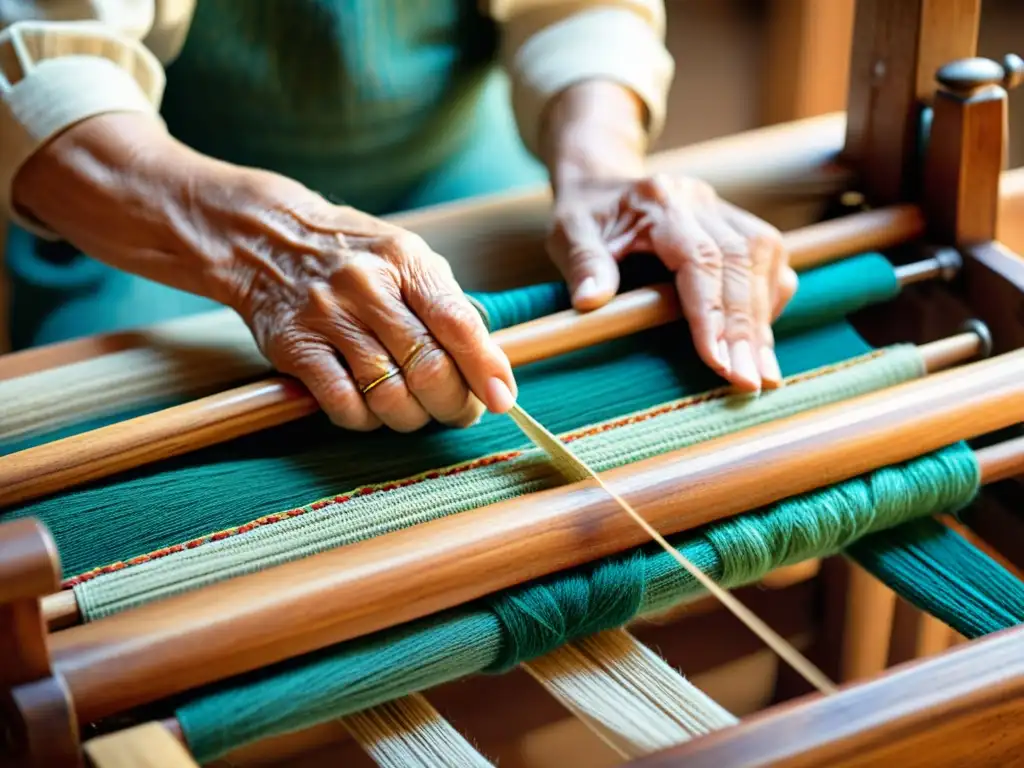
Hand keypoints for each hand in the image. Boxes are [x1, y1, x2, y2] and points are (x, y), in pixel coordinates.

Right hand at [224, 196, 517, 431]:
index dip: (486, 367)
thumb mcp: (406, 259)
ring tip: (415, 410)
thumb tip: (491, 369)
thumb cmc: (354, 257)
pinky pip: (343, 405)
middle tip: (458, 411)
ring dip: (412, 417)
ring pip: (388, 394)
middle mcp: (368, 287)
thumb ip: (446, 306)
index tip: (504, 399)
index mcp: (406, 261)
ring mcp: (328, 317)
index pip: (457, 322)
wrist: (266, 237)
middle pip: (428, 367)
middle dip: (452, 403)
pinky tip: (371, 409)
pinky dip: (367, 420)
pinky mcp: (295, 347)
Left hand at [541, 82, 797, 391]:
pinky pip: (770, 260)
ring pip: (764, 258)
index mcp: (660, 203)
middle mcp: (700, 201)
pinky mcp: (738, 225)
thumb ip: (583, 265)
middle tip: (750, 383)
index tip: (720, 363)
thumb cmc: (585, 215)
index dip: (713, 313)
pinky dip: (768, 301)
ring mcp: (724, 210)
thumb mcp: (569, 234)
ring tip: (761, 373)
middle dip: (746, 328)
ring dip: (764, 319)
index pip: (700, 258)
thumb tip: (590, 302)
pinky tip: (760, 340)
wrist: (603, 182)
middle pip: (742, 261)